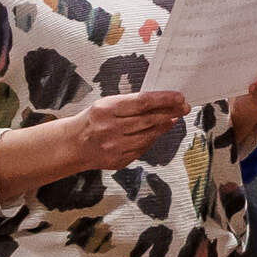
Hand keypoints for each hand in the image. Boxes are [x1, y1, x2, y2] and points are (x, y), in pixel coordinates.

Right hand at [61, 88, 191, 174]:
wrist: (73, 144)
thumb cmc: (92, 120)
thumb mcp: (106, 104)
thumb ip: (131, 104)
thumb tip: (160, 103)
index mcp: (106, 109)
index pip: (142, 102)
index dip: (164, 99)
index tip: (179, 97)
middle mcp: (110, 128)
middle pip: (148, 119)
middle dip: (170, 112)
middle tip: (183, 107)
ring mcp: (114, 146)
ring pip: (148, 135)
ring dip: (164, 126)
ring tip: (174, 118)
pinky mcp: (118, 160)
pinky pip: (142, 148)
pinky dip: (152, 139)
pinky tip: (158, 131)